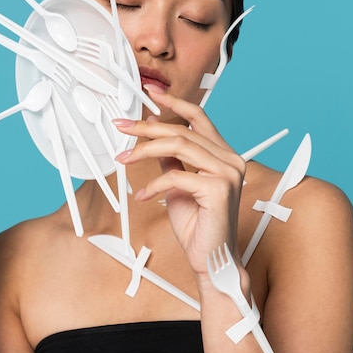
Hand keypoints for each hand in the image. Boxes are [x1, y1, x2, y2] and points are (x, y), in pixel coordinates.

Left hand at [114, 85, 245, 276]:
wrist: (210, 259)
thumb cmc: (197, 224)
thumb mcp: (178, 184)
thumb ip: (171, 158)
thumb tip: (153, 132)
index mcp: (223, 154)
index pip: (198, 117)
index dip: (174, 103)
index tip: (151, 93)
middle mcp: (230, 159)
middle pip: (182, 131)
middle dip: (146, 128)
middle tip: (121, 128)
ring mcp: (228, 172)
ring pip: (179, 146)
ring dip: (145, 151)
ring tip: (124, 159)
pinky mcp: (219, 188)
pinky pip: (176, 176)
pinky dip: (153, 184)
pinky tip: (141, 195)